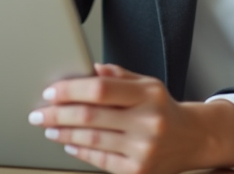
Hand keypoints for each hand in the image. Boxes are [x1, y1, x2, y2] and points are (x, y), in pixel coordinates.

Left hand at [30, 63, 233, 173]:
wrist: (193, 139)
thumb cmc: (164, 109)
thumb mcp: (147, 83)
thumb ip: (117, 76)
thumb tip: (85, 69)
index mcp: (148, 94)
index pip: (101, 89)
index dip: (71, 90)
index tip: (51, 92)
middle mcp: (148, 122)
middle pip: (91, 116)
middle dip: (58, 114)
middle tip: (39, 113)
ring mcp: (143, 149)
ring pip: (92, 139)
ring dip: (63, 133)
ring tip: (49, 127)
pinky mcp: (138, 171)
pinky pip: (100, 159)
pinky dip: (79, 151)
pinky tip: (68, 143)